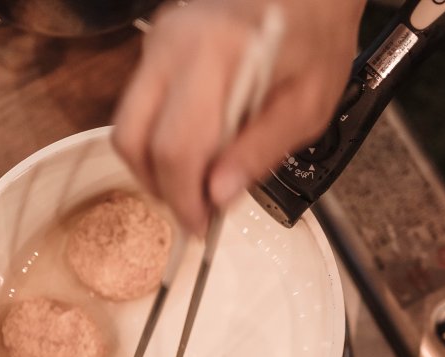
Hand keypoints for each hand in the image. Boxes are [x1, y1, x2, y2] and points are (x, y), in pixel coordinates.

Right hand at [111, 0, 366, 234]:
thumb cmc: (317, 41)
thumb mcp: (309, 107)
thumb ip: (261, 152)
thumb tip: (218, 196)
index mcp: (219, 58)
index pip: (176, 147)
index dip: (183, 198)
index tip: (201, 226)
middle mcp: (174, 45)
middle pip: (134, 138)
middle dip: (160, 187)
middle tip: (195, 211)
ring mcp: (158, 41)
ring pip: (127, 124)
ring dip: (155, 166)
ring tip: (197, 184)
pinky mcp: (155, 45)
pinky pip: (139, 106)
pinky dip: (159, 139)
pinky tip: (197, 151)